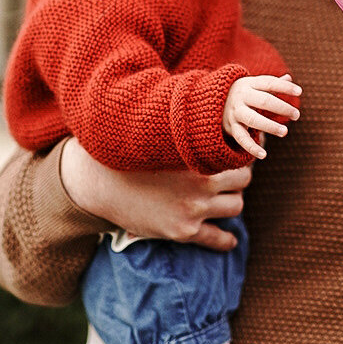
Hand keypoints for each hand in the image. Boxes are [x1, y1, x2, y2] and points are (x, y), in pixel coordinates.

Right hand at [59, 138, 250, 247]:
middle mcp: (202, 185)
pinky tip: (229, 240)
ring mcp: (193, 210)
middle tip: (229, 176)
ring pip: (235, 207)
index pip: (239, 156)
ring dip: (231, 203)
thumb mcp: (162, 136)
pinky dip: (225, 241)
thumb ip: (188, 128)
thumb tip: (208, 102)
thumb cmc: (131, 152)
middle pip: (243, 182)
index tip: (237, 154)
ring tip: (223, 200)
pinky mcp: (182, 231)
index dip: (239, 154)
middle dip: (237, 178)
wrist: (100, 183)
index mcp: (199, 157)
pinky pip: (215, 238)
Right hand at [222, 73, 301, 159]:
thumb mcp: (252, 85)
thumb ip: (270, 84)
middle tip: (296, 115)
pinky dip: (251, 147)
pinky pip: (241, 138)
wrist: (208, 101)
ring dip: (269, 126)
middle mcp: (241, 97)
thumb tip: (289, 78)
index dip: (284, 87)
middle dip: (282, 108)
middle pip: (263, 101)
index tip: (299, 91)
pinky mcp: (231, 127)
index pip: (269, 83)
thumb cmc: (240, 94)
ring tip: (285, 132)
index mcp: (249, 84)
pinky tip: (263, 155)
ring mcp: (235, 112)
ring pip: (253, 119)